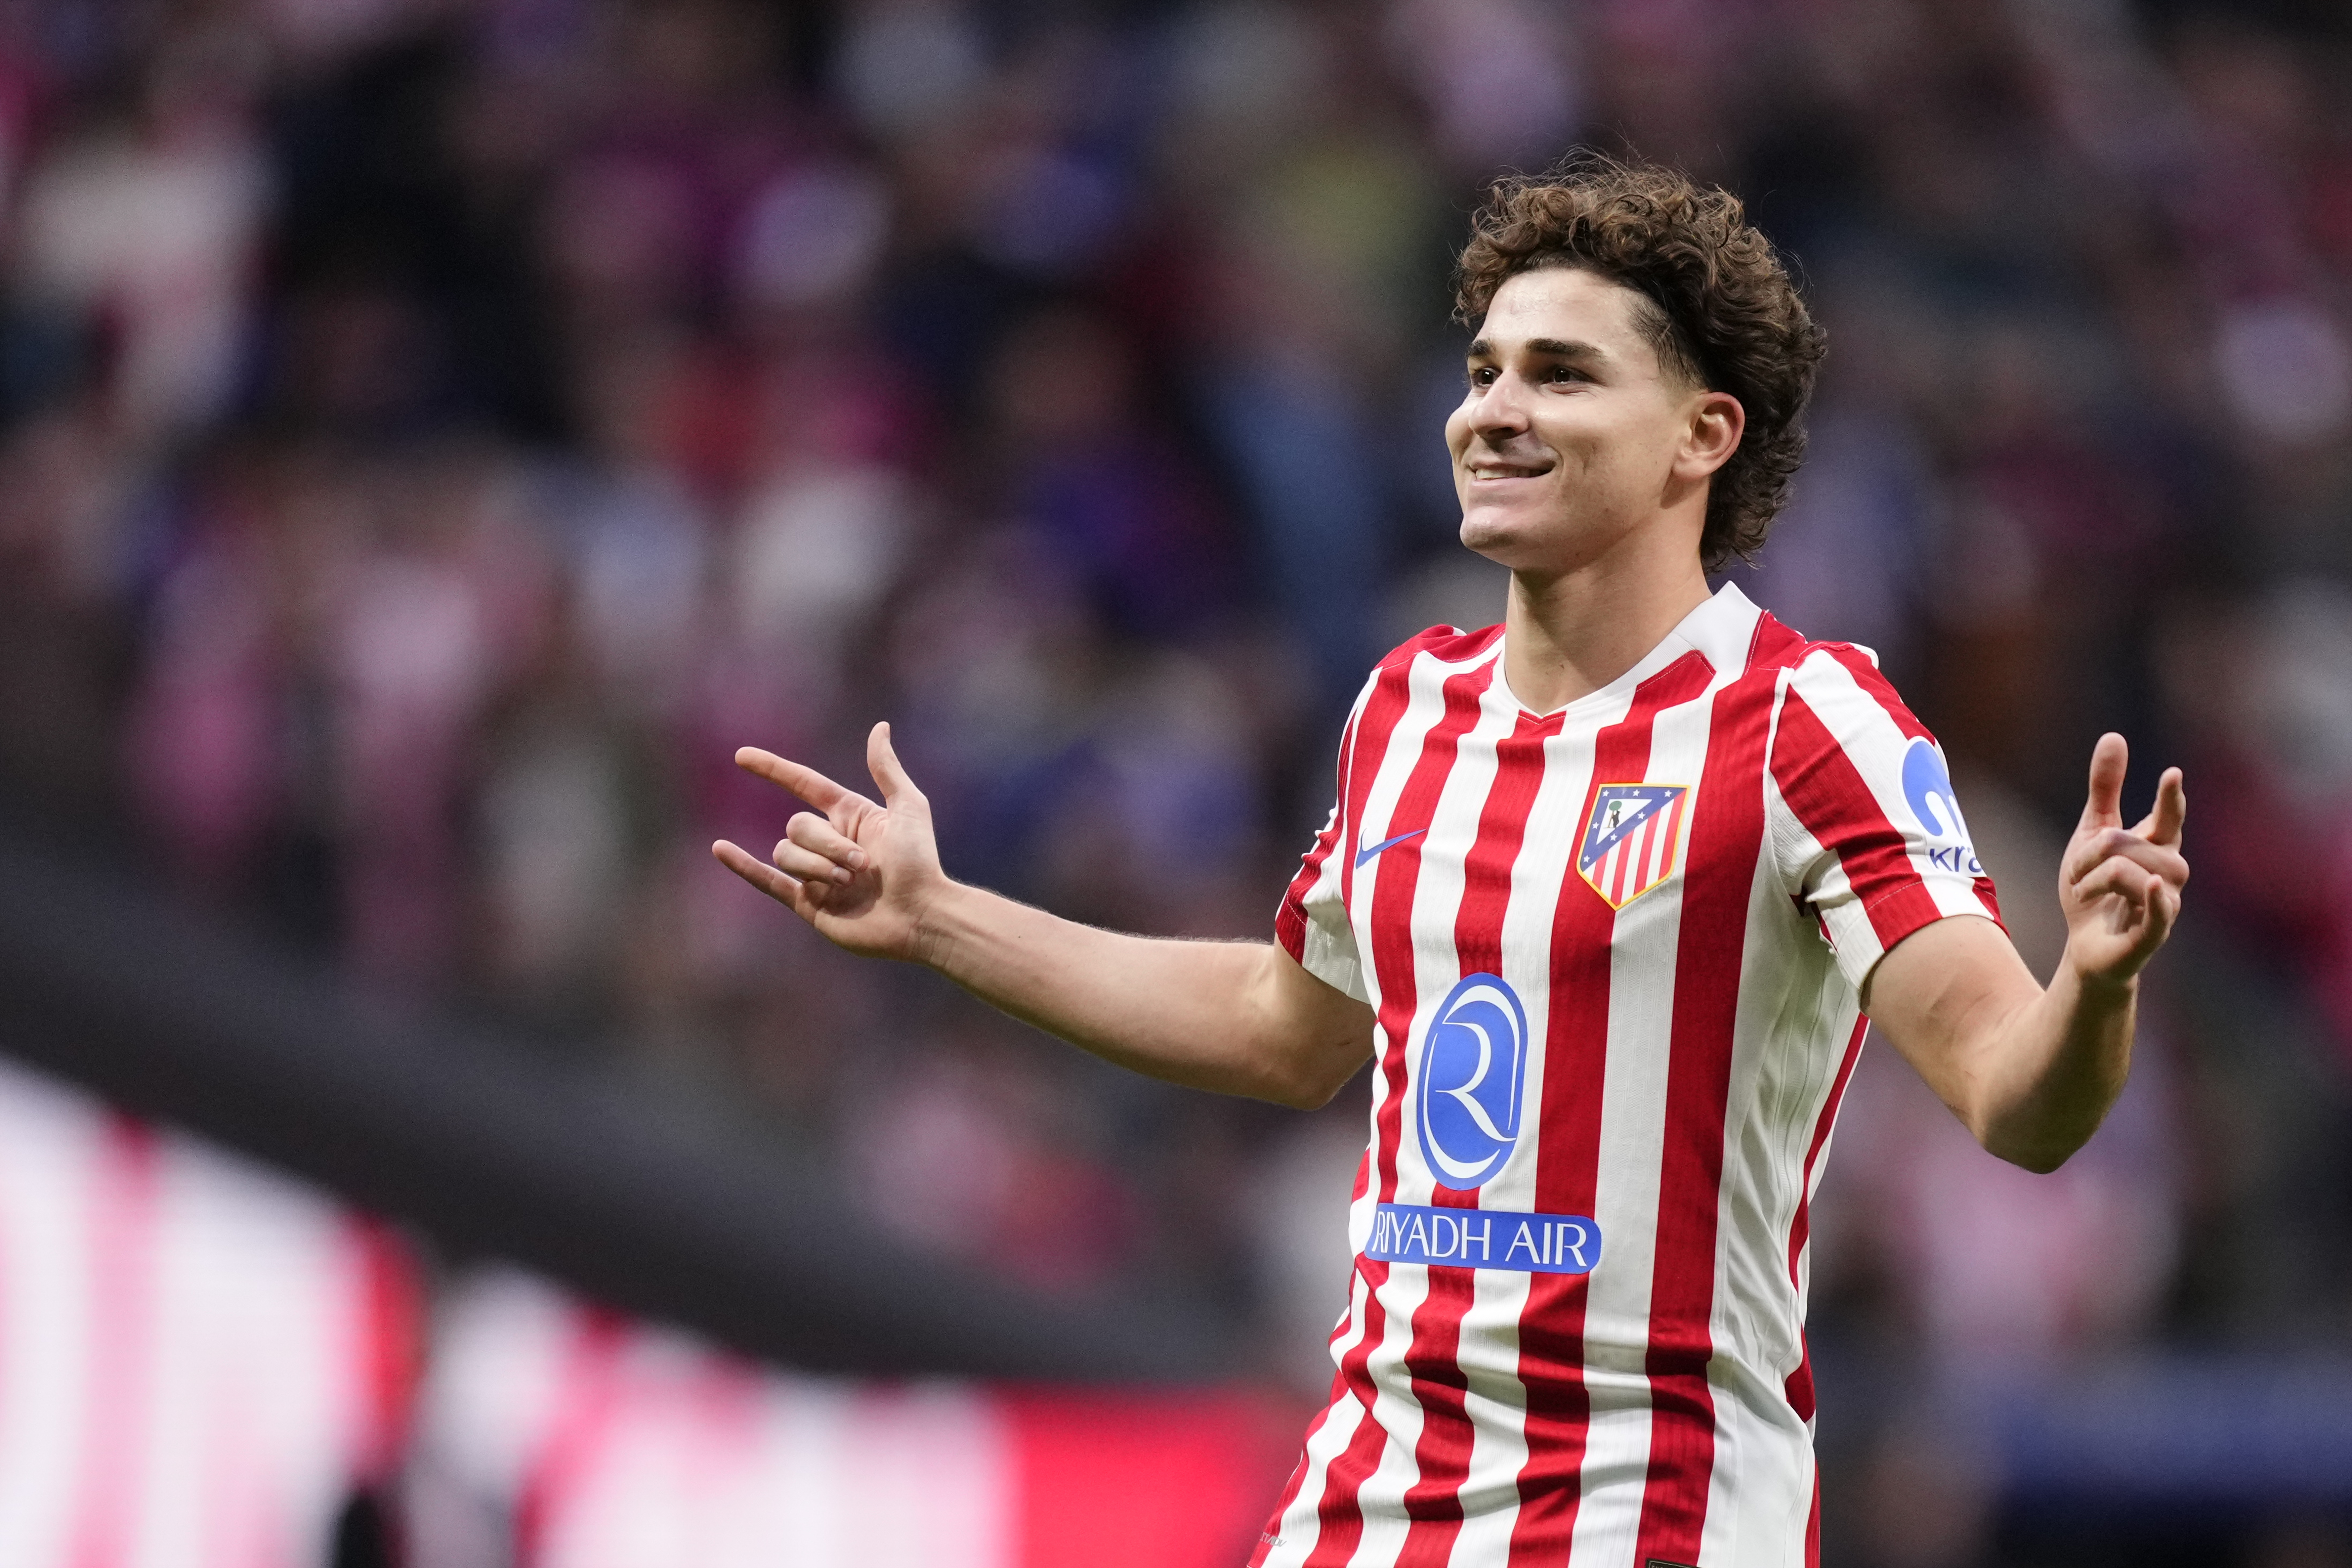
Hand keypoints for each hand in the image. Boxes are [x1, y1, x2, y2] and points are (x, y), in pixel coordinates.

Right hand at [711, 722, 945, 962]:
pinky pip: (768, 881)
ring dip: (817, 866)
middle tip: (862, 865)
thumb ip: (887, 770)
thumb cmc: (921, 863)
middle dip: (826, 844)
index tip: (742, 756)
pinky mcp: (810, 904)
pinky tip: (720, 849)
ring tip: (850, 882)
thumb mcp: (908, 808)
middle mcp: (829, 843)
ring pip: (786, 854)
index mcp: (850, 816)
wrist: (921, 916)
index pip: (802, 784)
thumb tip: (879, 728)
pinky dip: (743, 866)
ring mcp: (816, 874)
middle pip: (797, 827)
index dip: (773, 769)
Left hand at [2058, 733, 2187, 989]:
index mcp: (2154, 849)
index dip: (2170, 799)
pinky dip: (2156, 899)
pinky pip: (2162, 913)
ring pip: (2135, 872)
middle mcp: (2166, 875)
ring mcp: (2163, 905)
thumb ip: (2105, 790)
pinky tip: (2152, 884)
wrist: (2086, 947)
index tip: (2172, 774)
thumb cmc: (2096, 890)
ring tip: (2082, 890)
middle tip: (2075, 871)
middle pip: (2136, 845)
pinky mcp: (2151, 935)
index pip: (2169, 819)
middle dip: (2097, 851)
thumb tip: (2114, 736)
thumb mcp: (2091, 835)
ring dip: (2095, 877)